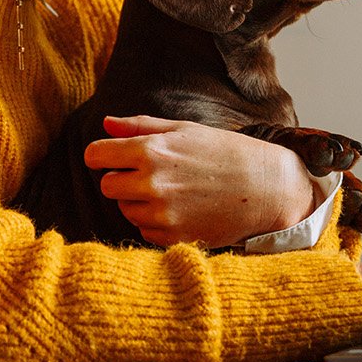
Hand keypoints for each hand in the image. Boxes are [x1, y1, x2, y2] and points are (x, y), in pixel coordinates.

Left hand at [84, 115, 316, 247]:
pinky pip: (144, 231)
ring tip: (171, 191)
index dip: (102, 154)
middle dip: (121, 179)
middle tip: (148, 174)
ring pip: (126, 210)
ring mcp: (163, 214)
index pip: (96, 154)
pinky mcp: (173, 238)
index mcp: (152, 151)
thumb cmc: (225, 153)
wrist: (266, 189)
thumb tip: (105, 123)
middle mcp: (152, 184)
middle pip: (107, 185)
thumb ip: (140, 126)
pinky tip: (180, 209)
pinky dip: (155, 222)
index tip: (112, 156)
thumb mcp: (184, 130)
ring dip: (139, 202)